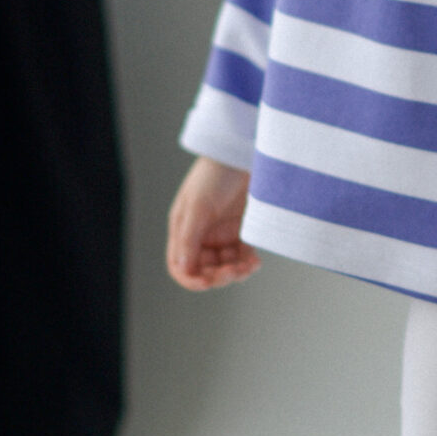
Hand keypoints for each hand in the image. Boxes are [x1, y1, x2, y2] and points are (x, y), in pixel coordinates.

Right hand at [167, 156, 260, 289]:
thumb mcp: (199, 205)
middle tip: (236, 271)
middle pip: (205, 270)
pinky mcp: (242, 231)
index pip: (181, 266)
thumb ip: (190, 237)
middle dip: (219, 276)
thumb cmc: (216, 173)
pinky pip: (242, 257)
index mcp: (183, 230)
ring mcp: (222, 234)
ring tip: (250, 265)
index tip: (208, 282)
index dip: (192, 280)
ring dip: (236, 271)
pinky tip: (255, 260)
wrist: (245, 152)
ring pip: (226, 267)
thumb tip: (182, 268)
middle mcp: (201, 235)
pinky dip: (248, 262)